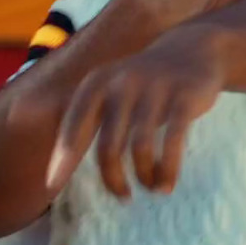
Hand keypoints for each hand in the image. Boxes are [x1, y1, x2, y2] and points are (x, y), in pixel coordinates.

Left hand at [45, 31, 224, 197]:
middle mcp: (123, 83)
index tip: (51, 186)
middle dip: (113, 178)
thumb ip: (88, 120)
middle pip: (108, 145)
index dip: (61, 157)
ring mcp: (155, 88)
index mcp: (98, 83)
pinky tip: (167, 185)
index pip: (74, 126)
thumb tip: (59, 168)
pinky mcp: (185, 96)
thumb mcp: (111, 89)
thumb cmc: (144, 83)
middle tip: (122, 196)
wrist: (194, 48)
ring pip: (140, 147)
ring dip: (143, 176)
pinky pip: (172, 141)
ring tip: (151, 188)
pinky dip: (168, 169)